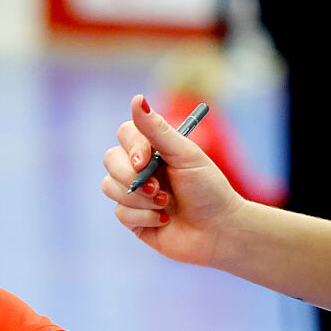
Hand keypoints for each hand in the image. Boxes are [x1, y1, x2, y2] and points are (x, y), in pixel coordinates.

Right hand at [100, 94, 245, 267]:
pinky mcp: (132, 219)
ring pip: (110, 187)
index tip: (144, 162)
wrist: (220, 231)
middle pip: (110, 160)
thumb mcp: (185, 155)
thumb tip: (136, 99)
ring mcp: (134, 194)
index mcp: (154, 149)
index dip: (131, 147)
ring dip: (140, 199)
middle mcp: (141, 169)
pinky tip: (165, 221)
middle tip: (157, 188)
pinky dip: (145, 217)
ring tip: (166, 204)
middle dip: (131, 176)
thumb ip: (157, 129)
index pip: (125, 134)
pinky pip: (121, 212)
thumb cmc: (208, 189)